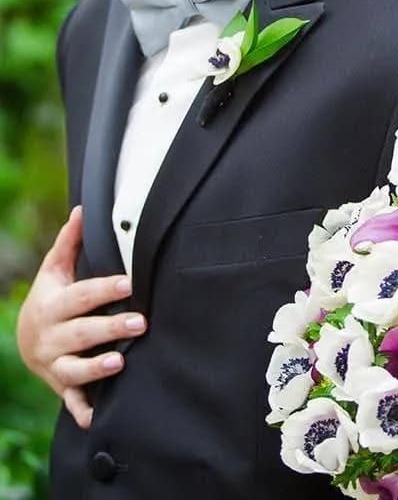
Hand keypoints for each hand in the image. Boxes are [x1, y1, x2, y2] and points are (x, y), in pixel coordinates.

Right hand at [15, 206, 146, 428]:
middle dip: (110, 328)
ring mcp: (54, 364)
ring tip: (120, 361)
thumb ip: (69, 242)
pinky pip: (70, 401)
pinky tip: (97, 418)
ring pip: (73, 369)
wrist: (26, 339)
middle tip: (141, 322)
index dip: (103, 289)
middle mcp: (50, 337)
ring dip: (96, 368)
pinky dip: (82, 410)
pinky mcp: (60, 386)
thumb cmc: (51, 298)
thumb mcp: (54, 270)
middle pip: (81, 333)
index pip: (80, 296)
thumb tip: (82, 209)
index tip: (128, 283)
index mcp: (52, 305)